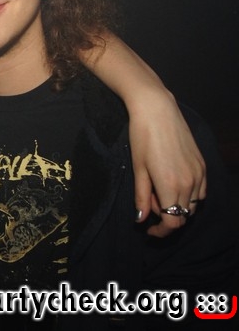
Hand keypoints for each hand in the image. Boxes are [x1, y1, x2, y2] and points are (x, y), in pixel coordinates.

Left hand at [129, 89, 205, 237]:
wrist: (157, 110)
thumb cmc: (142, 137)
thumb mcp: (138, 169)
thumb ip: (141, 197)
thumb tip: (141, 219)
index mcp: (171, 186)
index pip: (173, 222)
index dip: (161, 231)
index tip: (148, 230)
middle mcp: (190, 182)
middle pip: (183, 216)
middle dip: (165, 216)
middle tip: (147, 200)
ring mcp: (199, 173)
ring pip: (192, 204)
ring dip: (176, 205)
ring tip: (156, 187)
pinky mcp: (202, 164)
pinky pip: (200, 191)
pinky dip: (187, 194)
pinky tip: (171, 182)